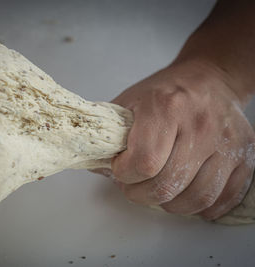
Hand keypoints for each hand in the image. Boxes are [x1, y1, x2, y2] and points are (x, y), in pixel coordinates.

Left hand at [111, 59, 254, 219]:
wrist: (209, 79)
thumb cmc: (165, 92)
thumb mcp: (129, 102)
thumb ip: (110, 135)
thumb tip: (98, 168)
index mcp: (167, 107)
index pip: (144, 162)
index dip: (124, 174)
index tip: (120, 168)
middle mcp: (200, 125)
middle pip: (167, 185)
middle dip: (140, 193)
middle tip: (133, 185)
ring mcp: (226, 142)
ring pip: (195, 198)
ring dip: (168, 204)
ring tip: (156, 191)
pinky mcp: (244, 156)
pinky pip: (222, 199)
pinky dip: (199, 207)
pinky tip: (183, 194)